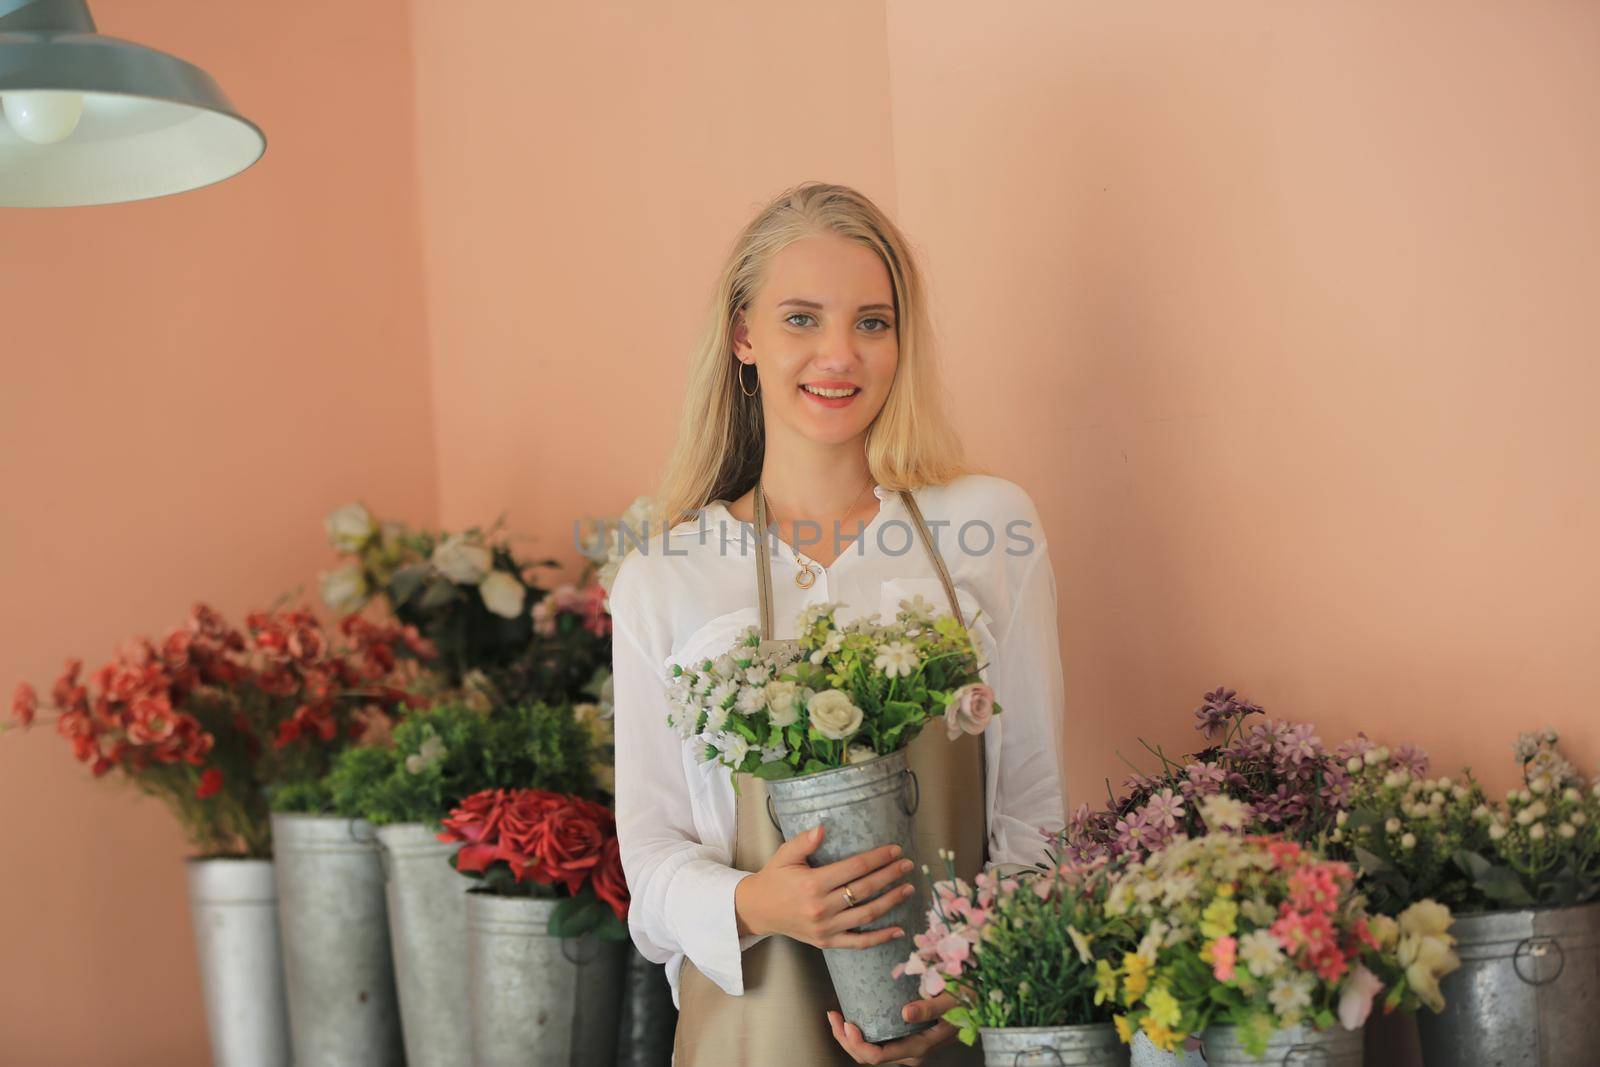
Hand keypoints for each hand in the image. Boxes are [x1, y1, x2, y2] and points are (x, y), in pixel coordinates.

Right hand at [733, 823, 916, 948]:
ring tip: (908, 889)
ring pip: (866, 915)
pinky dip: (880, 938)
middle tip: (908, 865)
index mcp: (812, 884)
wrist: (757, 910)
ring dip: (891, 902)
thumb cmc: (774, 879)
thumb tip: (823, 828)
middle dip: (890, 876)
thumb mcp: (785, 855)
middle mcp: (821, 908)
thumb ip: (804, 841)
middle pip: (864, 890)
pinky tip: (899, 930)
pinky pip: (858, 942)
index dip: (877, 858)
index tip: (895, 850)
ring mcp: (825, 928)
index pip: (854, 868)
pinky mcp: (827, 942)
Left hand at [827, 992, 958, 1064]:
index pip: (879, 1056)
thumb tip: (906, 1013)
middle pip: (869, 1056)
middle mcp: (909, 1050)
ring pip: (870, 1050)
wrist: (974, 997)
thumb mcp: (951, 1000)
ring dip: (849, 1036)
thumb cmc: (965, 997)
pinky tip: (850, 1015)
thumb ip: (930, 1007)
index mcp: (919, 1046)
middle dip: (846, 1040)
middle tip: (833, 1016)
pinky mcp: (903, 1035)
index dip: (858, 1044)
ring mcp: (905, 1044)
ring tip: (835, 1016)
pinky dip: (860, 1031)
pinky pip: (876, 1040)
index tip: (847, 1023)